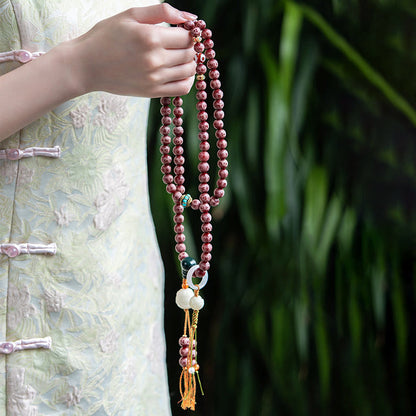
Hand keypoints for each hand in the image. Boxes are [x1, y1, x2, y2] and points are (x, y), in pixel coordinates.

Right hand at [64, 3, 197, 96]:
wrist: (86, 66)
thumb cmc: (106, 36)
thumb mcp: (130, 15)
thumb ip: (162, 11)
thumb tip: (190, 18)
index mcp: (150, 37)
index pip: (186, 37)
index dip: (188, 33)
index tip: (181, 32)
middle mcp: (155, 59)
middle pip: (189, 54)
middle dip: (190, 47)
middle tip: (180, 44)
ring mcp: (154, 78)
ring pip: (188, 71)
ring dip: (189, 63)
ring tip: (179, 57)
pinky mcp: (152, 92)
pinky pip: (182, 88)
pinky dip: (187, 80)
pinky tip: (180, 72)